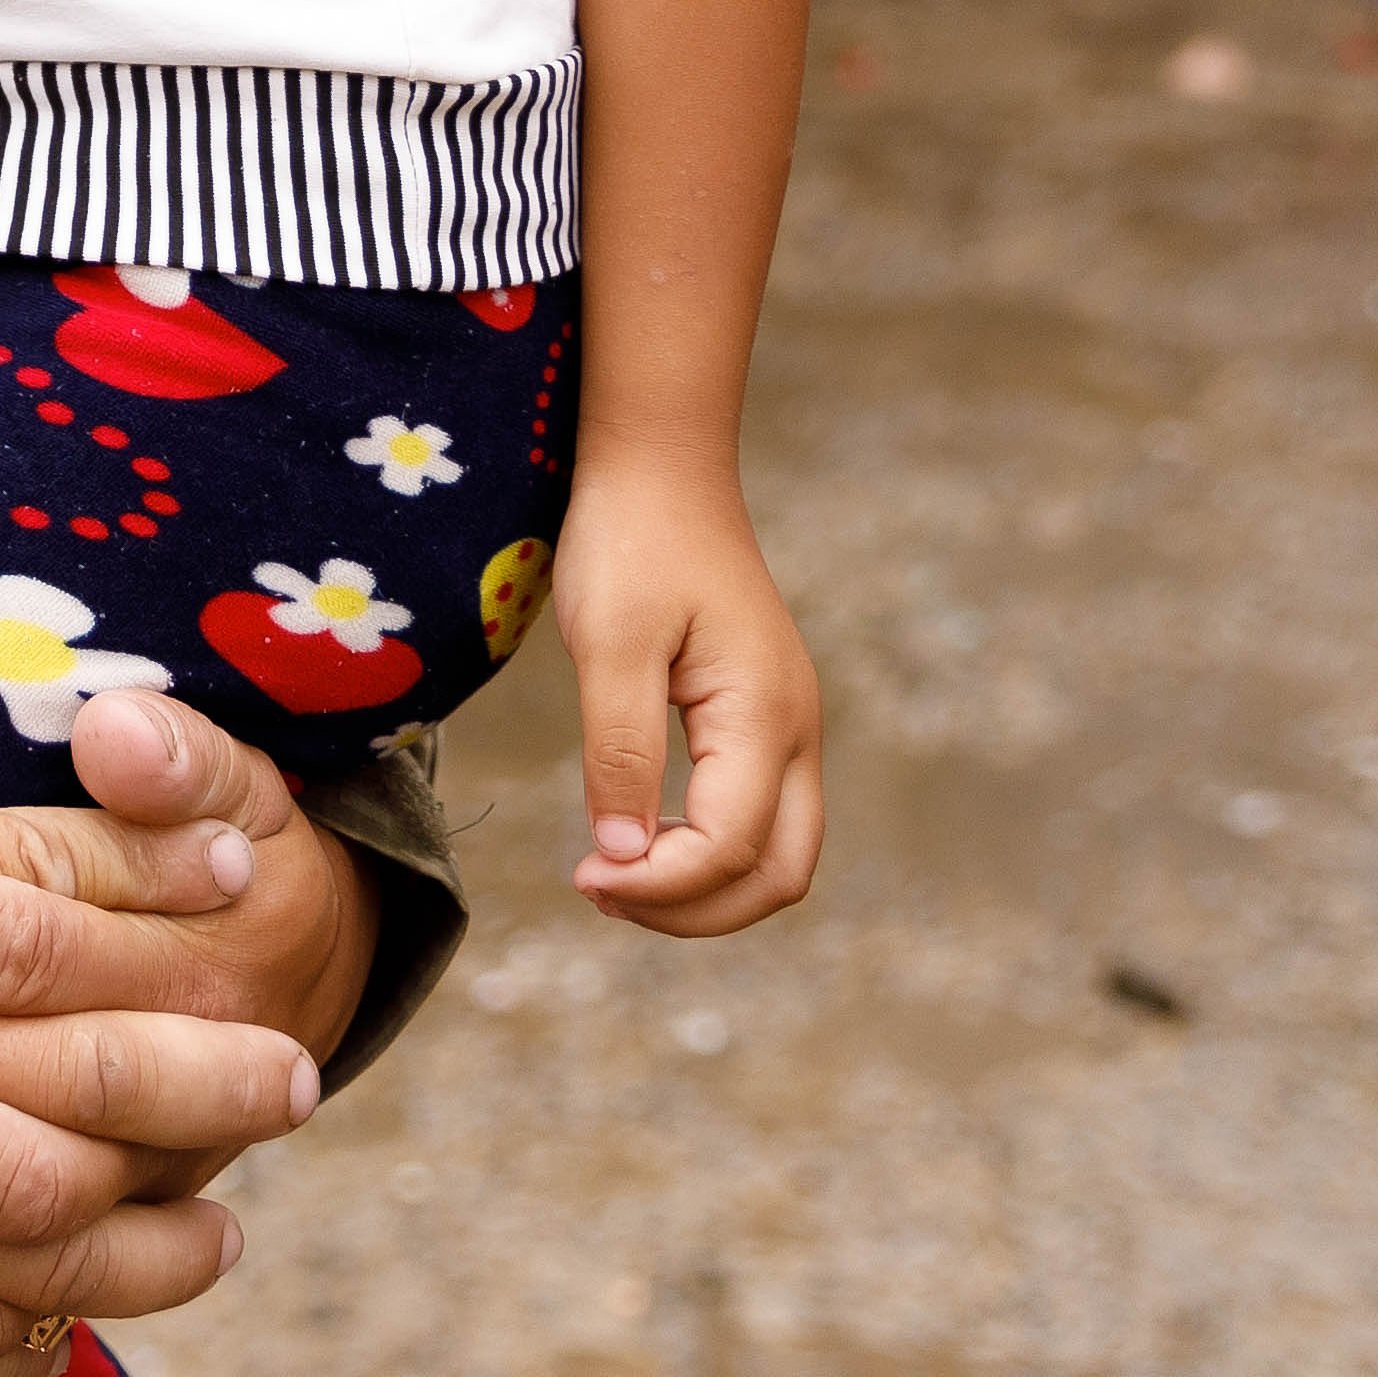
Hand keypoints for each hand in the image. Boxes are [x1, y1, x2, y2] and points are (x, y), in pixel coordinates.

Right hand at [0, 592, 325, 1368]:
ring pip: (38, 1190)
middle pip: (67, 1041)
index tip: (236, 853)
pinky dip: (41, 1311)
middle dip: (195, 1046)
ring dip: (153, 1189)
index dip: (138, 856)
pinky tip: (101, 1312)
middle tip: (295, 1052)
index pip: (10, 873)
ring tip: (236, 1192)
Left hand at [550, 467, 822, 933]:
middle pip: (778, 875)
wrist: (661, 468)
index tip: (582, 874)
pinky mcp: (764, 719)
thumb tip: (621, 854)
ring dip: (702, 888)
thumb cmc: (631, 541)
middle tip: (598, 890)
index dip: (659, 884)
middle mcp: (795, 731)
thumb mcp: (609, 642)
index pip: (730, 847)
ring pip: (777, 854)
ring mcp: (788, 726)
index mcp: (764, 716)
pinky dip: (707, 852)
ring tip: (611, 873)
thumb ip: (619, 751)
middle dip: (693, 909)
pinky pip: (757, 815)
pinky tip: (639, 837)